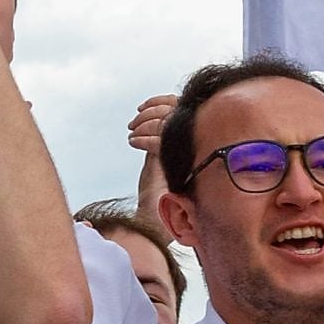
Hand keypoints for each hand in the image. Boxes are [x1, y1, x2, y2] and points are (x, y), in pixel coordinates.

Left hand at [130, 94, 177, 219]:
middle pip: (173, 110)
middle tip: (134, 121)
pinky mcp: (173, 166)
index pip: (179, 107)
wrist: (158, 222)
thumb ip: (159, 144)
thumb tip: (149, 125)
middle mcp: (190, 144)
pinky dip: (142, 140)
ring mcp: (183, 153)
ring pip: (166, 123)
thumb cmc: (156, 198)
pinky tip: (133, 144)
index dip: (160, 102)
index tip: (142, 107)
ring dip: (144, 123)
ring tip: (132, 133)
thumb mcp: (158, 163)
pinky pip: (158, 142)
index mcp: (189, 141)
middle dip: (150, 111)